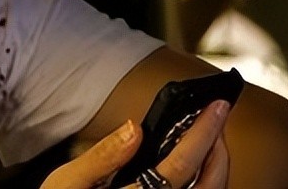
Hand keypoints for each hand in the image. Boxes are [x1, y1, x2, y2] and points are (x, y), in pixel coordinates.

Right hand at [41, 100, 230, 188]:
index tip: (217, 106)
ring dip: (216, 166)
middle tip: (216, 118)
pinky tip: (195, 166)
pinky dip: (205, 181)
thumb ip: (102, 156)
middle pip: (210, 185)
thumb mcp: (68, 182)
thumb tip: (133, 128)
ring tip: (208, 139)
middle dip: (219, 149)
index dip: (204, 133)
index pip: (182, 165)